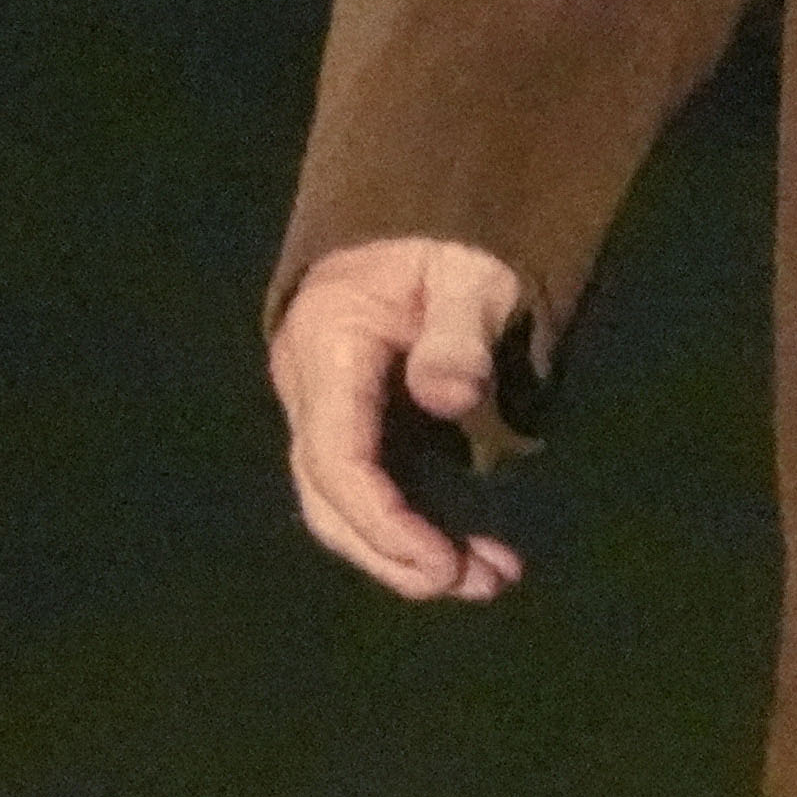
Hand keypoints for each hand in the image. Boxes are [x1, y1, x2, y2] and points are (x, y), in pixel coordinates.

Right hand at [270, 236, 532, 599]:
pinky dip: (408, 528)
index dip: (385, 523)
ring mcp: (324, 408)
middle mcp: (309, 387)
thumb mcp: (471, 270)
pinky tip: (466, 553)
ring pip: (340, 504)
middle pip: (328, 497)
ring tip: (486, 579)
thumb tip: (447, 397)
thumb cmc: (449, 238)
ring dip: (403, 552)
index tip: (443, 563)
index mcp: (327, 345)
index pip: (337, 458)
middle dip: (395, 553)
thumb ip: (460, 330)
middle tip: (475, 582)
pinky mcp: (351, 423)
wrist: (418, 214)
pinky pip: (365, 489)